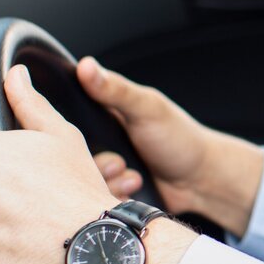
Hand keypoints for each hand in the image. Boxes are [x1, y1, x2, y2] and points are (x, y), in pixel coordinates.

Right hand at [78, 57, 262, 234]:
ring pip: (80, 178)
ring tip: (131, 174)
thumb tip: (86, 65)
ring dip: (106, 179)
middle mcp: (97, 142)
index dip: (61, 128)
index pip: (63, 118)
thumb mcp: (147, 109)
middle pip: (67, 153)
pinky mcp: (109, 192)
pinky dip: (114, 193)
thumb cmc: (180, 138)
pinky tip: (136, 185)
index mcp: (101, 115)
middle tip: (117, 161)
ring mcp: (103, 169)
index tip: (71, 137)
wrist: (203, 180)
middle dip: (90, 161)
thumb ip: (116, 90)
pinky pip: (94, 197)